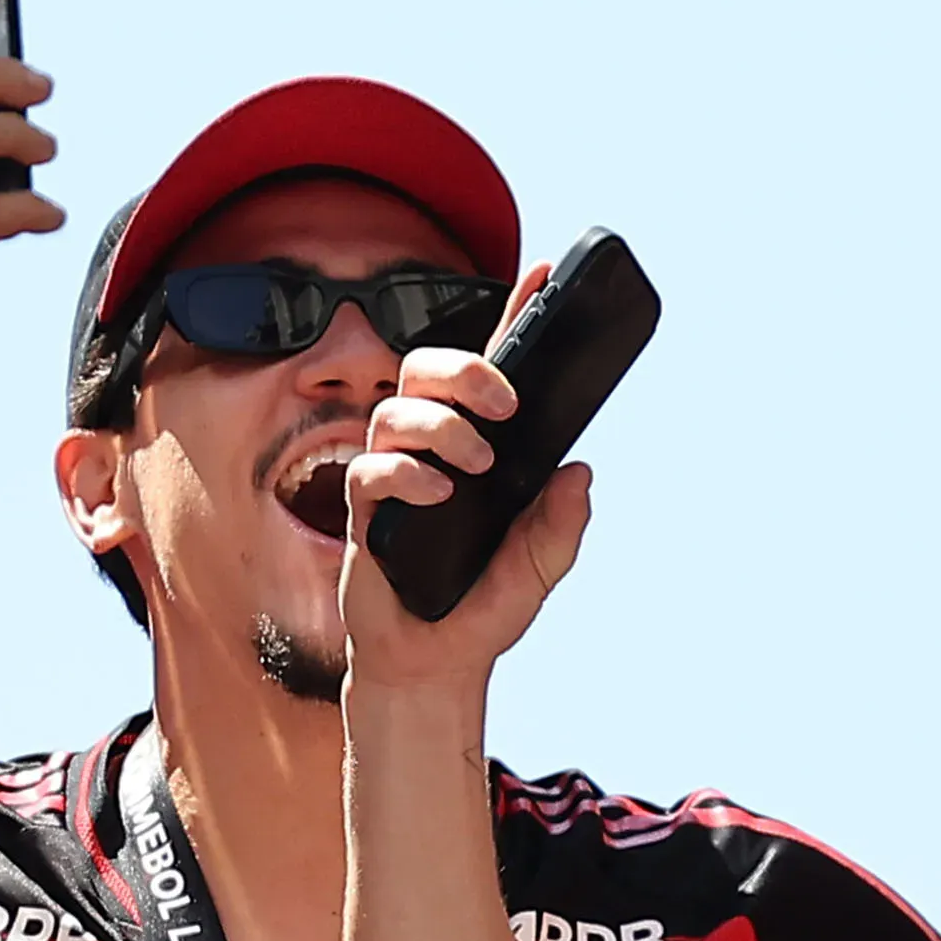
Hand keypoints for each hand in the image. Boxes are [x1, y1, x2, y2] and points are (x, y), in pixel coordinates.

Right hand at [339, 348, 590, 686]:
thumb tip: (579, 473)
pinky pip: (369, 469)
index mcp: (480, 449)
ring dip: (442, 423)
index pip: (494, 370)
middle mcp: (432, 452)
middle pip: (426, 368)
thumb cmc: (481, 610)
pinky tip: (438, 496)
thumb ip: (562, 525)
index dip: (513, 319)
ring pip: (394, 407)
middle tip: (507, 404)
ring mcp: (394, 477)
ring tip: (476, 464)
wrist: (433, 665)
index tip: (540, 275)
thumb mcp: (541, 569)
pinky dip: (406, 473)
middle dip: (468, 368)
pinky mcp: (362, 514)